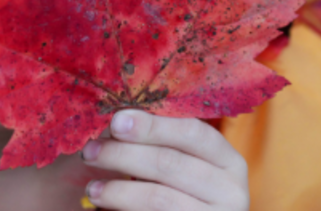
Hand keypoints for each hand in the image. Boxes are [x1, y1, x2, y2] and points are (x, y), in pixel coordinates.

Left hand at [81, 110, 248, 209]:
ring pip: (159, 198)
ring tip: (91, 187)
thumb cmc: (175, 189)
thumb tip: (117, 118)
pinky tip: (102, 202)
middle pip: (170, 163)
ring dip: (117, 189)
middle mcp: (231, 191)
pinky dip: (123, 207)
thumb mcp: (175, 160)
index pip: (192, 132)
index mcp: (228, 160)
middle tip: (89, 152)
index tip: (115, 121)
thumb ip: (155, 139)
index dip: (152, 125)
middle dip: (123, 154)